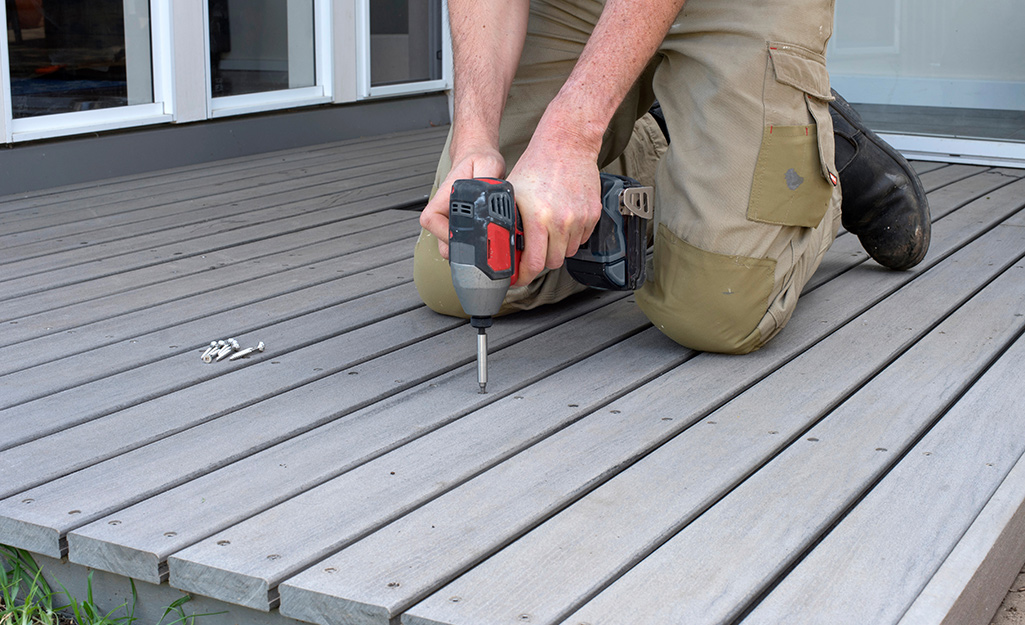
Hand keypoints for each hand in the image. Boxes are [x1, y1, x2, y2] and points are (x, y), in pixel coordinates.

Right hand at [420, 146, 505, 258]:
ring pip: (452, 249)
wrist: (479, 160)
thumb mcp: (488, 164)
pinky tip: (491, 240)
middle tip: (486, 245)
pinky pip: (463, 247)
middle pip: (443, 244)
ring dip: (470, 251)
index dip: (446, 234)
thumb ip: (488, 178)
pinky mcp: (460, 229)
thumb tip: (489, 196)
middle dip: (464, 249)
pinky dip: (476, 248)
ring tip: (491, 240)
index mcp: (443, 197)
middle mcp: (443, 212)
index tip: (467, 237)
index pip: (432, 221)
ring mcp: (450, 223)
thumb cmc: (479, 160)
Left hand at [507, 137, 601, 286]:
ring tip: (547, 232)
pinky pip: (582, 239)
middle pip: (552, 262)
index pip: (534, 263)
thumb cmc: (537, 165)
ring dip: (556, 248)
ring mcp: (580, 219)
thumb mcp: (512, 193)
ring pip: (568, 252)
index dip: (524, 276)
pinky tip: (561, 222)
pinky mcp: (593, 214)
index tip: (519, 279)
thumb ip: (508, 220)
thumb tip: (501, 244)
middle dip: (540, 261)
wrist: (567, 145)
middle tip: (532, 252)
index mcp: (538, 217)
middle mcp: (561, 221)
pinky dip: (571, 237)